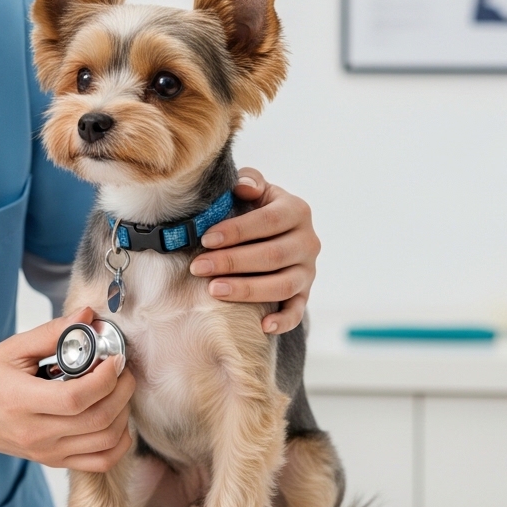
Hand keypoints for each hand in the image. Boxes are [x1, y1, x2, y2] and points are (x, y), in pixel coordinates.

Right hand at [0, 307, 134, 485]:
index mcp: (20, 401)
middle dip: (121, 390)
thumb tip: (87, 316)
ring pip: (105, 441)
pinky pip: (100, 461)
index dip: (105, 377)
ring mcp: (47, 451)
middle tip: (122, 368)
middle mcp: (35, 433)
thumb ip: (52, 332)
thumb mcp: (11, 349)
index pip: (75, 398)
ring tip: (118, 388)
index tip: (113, 357)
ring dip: (123, 412)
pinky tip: (115, 417)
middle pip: (97, 419)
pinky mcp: (54, 460)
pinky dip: (118, 441)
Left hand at [189, 167, 319, 334]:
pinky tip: (262, 325)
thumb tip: (243, 186)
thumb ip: (250, 181)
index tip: (206, 239)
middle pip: (272, 256)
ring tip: (213, 290)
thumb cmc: (257, 208)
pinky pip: (298, 311)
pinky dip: (283, 321)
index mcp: (297, 211)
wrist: (276, 233)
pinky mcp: (304, 294)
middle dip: (231, 262)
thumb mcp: (256, 189)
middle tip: (198, 267)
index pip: (268, 221)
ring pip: (282, 285)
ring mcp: (308, 271)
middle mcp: (308, 242)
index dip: (237, 231)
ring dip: (247, 290)